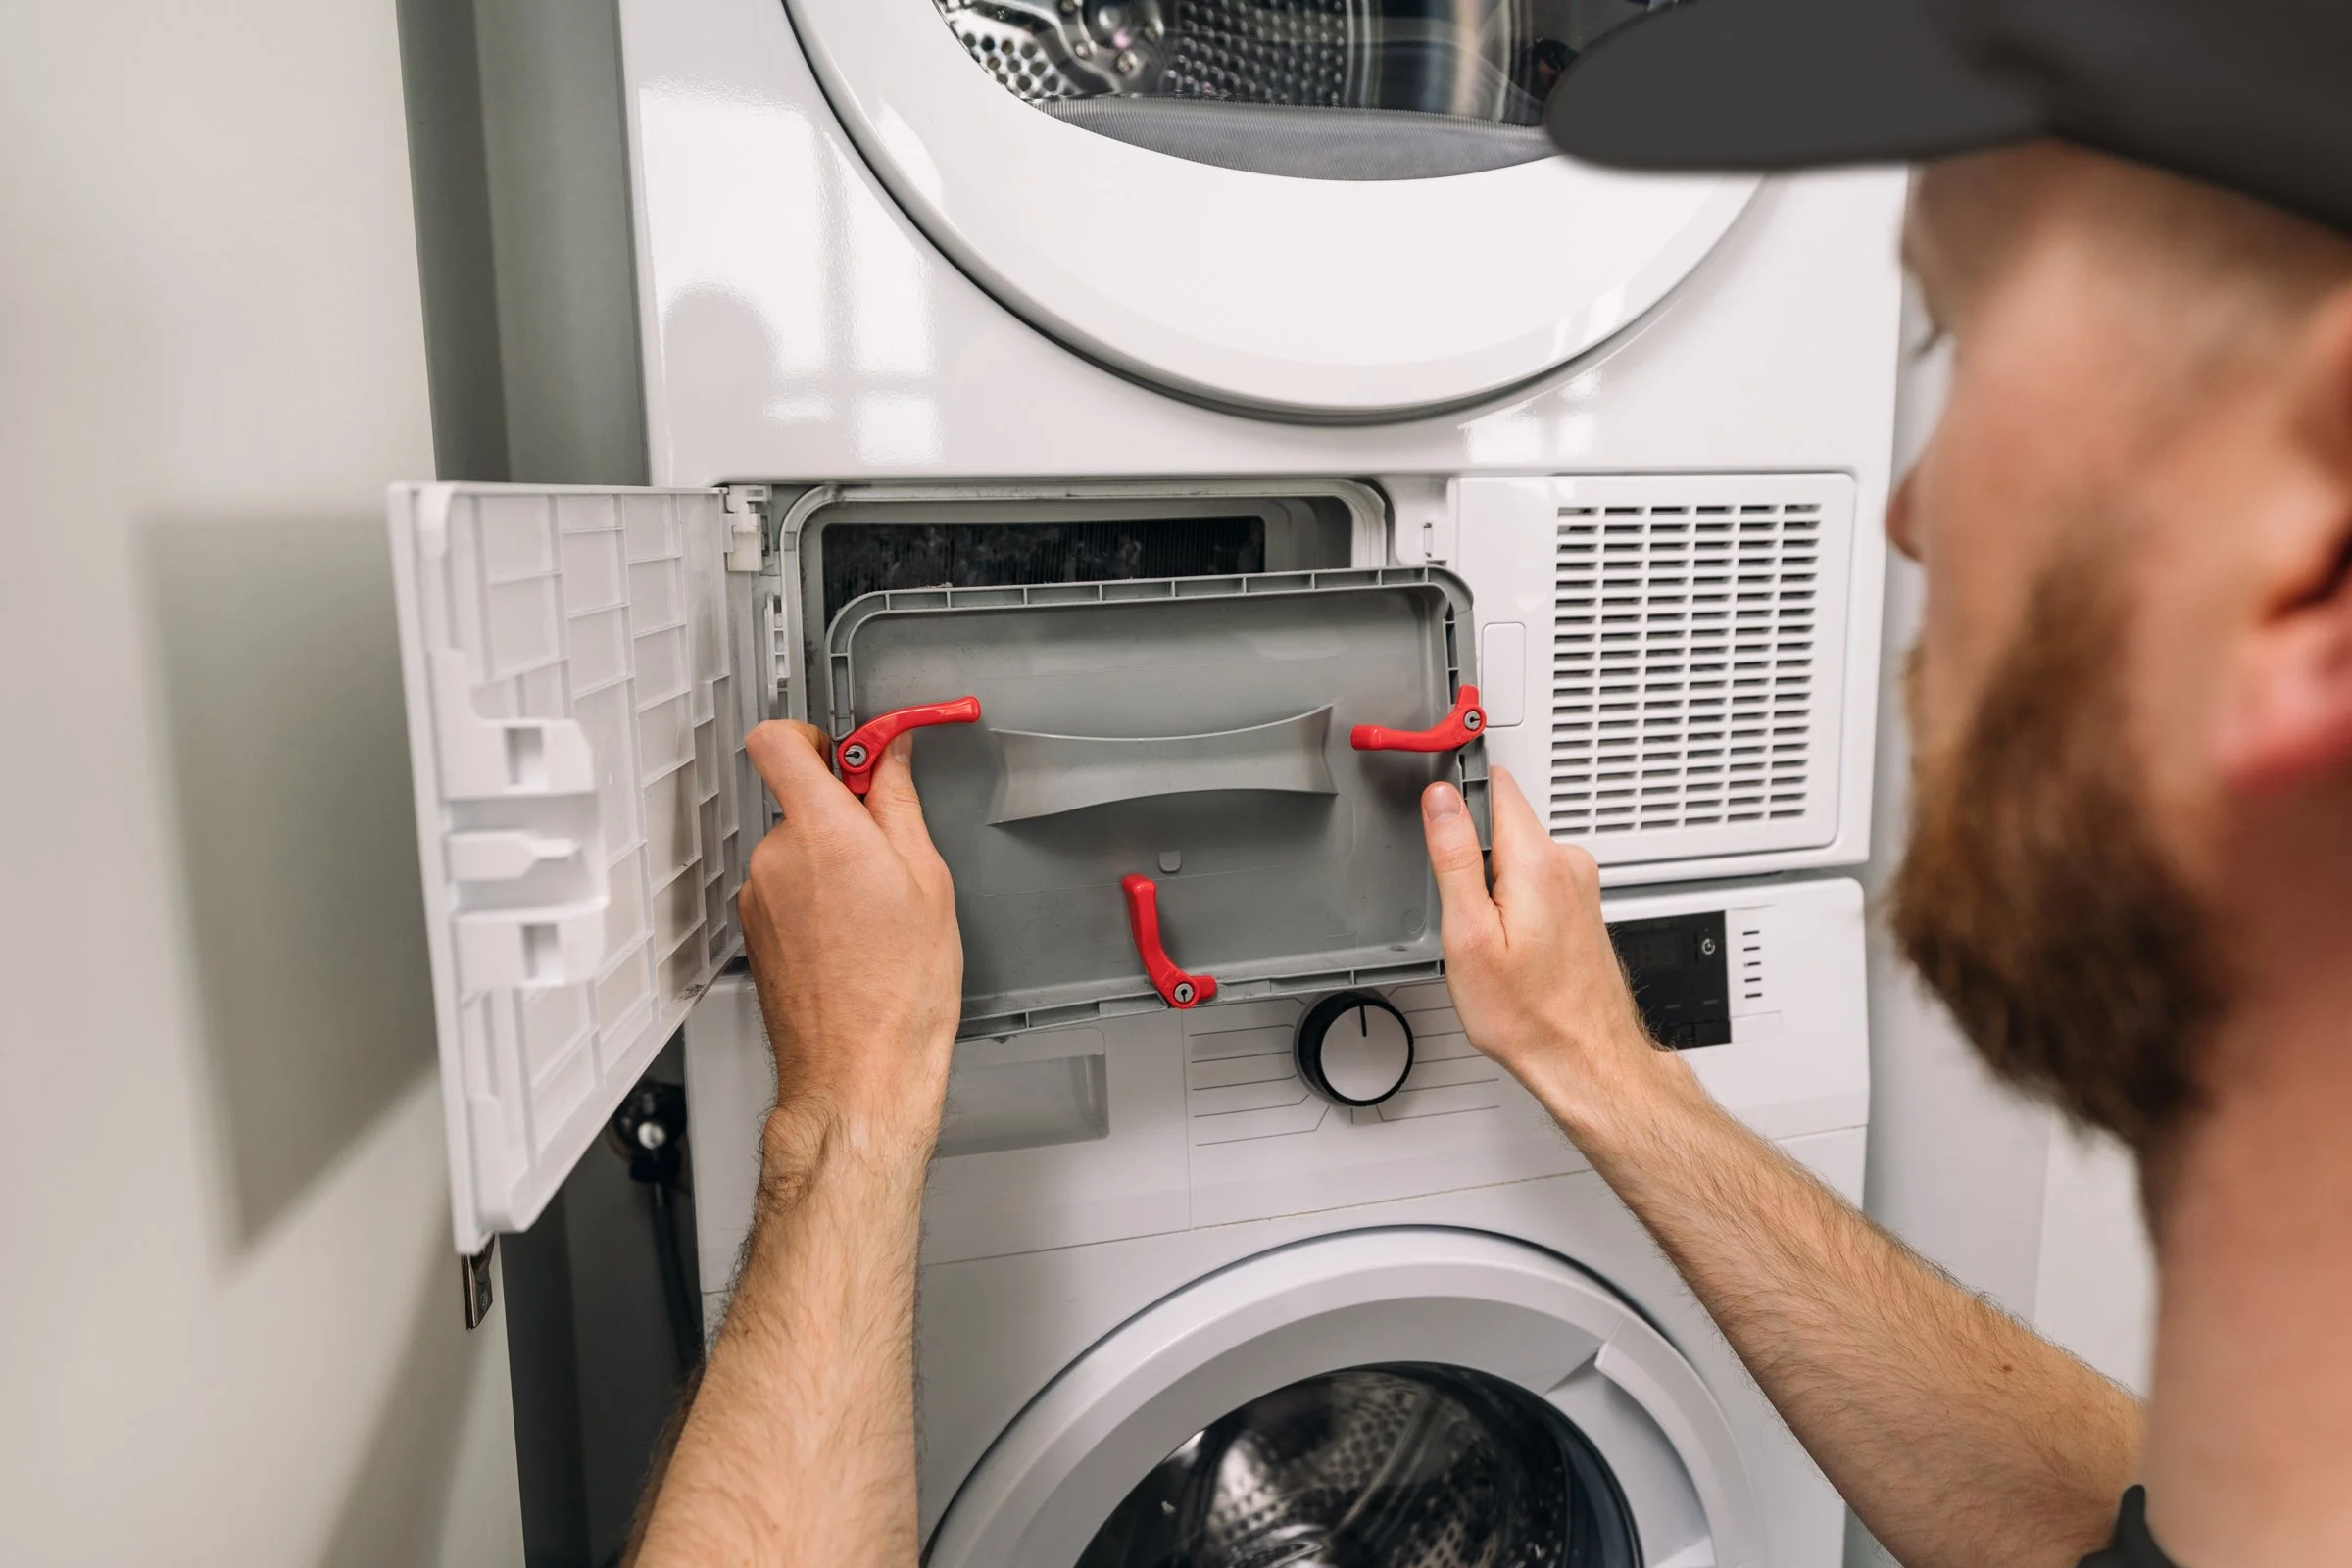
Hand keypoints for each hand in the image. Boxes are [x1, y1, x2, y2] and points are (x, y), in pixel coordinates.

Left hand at [738, 722, 962, 1153]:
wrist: (858, 1072)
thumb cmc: (899, 992)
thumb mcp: (928, 880)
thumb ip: (900, 804)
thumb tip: (891, 758)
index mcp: (821, 831)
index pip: (779, 741)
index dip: (815, 736)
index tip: (853, 752)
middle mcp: (776, 858)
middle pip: (799, 800)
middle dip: (845, 815)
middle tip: (893, 853)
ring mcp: (758, 897)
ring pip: (797, 850)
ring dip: (834, 864)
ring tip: (880, 913)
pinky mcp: (755, 932)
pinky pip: (787, 890)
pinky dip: (819, 901)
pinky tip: (857, 940)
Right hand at [1420, 766, 1682, 1143]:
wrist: (1585, 1059)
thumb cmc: (1531, 1014)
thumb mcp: (1468, 935)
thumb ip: (1453, 857)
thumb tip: (1441, 799)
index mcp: (1537, 861)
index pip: (1496, 785)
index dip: (1458, 787)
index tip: (1436, 802)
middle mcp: (1567, 864)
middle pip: (1504, 823)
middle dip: (1472, 856)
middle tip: (1461, 912)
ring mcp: (1579, 886)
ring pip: (1517, 857)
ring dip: (1492, 887)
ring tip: (1488, 941)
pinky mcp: (1581, 907)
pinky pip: (1534, 883)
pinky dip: (1513, 906)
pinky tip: (1511, 949)